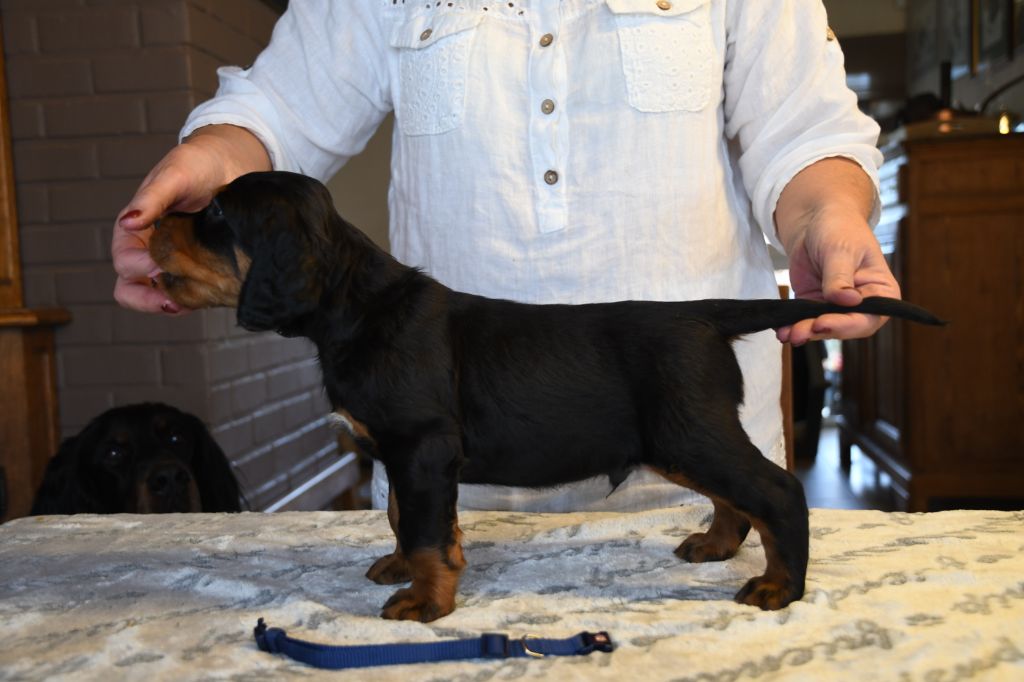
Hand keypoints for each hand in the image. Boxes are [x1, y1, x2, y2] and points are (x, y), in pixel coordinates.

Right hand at [112, 125, 270, 313]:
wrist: (231, 163)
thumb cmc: (198, 163)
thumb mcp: (175, 175)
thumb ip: (152, 198)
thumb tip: (127, 221)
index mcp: (134, 228)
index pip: (123, 262)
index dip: (139, 268)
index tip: (161, 265)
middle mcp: (148, 248)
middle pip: (131, 288)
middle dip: (148, 298)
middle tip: (173, 299)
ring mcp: (173, 261)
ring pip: (158, 296)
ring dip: (171, 303)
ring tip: (191, 302)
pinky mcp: (198, 267)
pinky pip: (188, 293)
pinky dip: (193, 299)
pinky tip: (209, 295)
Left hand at [776, 207, 899, 345]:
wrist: (817, 221)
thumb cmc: (840, 229)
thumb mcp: (841, 250)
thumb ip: (840, 277)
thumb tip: (846, 300)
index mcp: (881, 293)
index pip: (868, 317)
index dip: (846, 324)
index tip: (823, 322)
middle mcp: (861, 305)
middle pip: (843, 327)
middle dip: (820, 331)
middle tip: (800, 332)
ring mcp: (836, 307)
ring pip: (822, 327)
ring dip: (804, 332)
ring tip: (787, 334)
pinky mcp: (814, 304)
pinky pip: (804, 320)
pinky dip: (793, 325)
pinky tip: (781, 329)